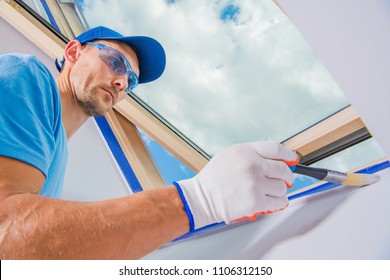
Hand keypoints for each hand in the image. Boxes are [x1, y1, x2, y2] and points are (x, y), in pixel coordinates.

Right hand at [174, 141, 298, 229]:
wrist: (201, 198)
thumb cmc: (214, 178)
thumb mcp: (230, 155)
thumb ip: (252, 153)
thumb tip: (275, 158)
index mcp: (245, 151)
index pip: (276, 149)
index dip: (288, 155)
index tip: (292, 159)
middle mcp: (252, 165)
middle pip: (284, 169)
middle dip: (287, 176)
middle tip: (284, 180)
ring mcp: (255, 184)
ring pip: (283, 187)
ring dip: (279, 191)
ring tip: (268, 192)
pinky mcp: (256, 201)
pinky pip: (280, 202)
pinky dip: (278, 203)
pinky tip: (270, 201)